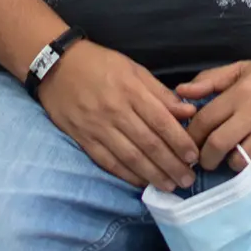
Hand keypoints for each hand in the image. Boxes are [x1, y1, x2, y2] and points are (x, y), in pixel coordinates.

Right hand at [35, 41, 199, 190]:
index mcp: (130, 90)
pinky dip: (127, 175)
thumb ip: (160, 93)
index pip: (161, 121)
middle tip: (188, 181)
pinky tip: (142, 183)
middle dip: (171, 165)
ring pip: (130, 157)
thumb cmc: (100, 64)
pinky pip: (108, 162)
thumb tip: (188, 112)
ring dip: (153, 175)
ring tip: (170, 186)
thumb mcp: (133, 68)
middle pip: (148, 143)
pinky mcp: (83, 139)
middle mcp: (115, 111)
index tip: (194, 157)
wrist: (56, 66)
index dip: (179, 142)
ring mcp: (97, 127)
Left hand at [178, 60, 250, 177]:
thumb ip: (210, 79)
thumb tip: (180, 92)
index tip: (190, 144)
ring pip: (241, 161)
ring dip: (232, 164)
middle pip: (219, 145)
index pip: (206, 120)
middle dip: (206, 158)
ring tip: (233, 159)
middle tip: (206, 161)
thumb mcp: (243, 69)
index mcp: (241, 92)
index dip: (192, 136)